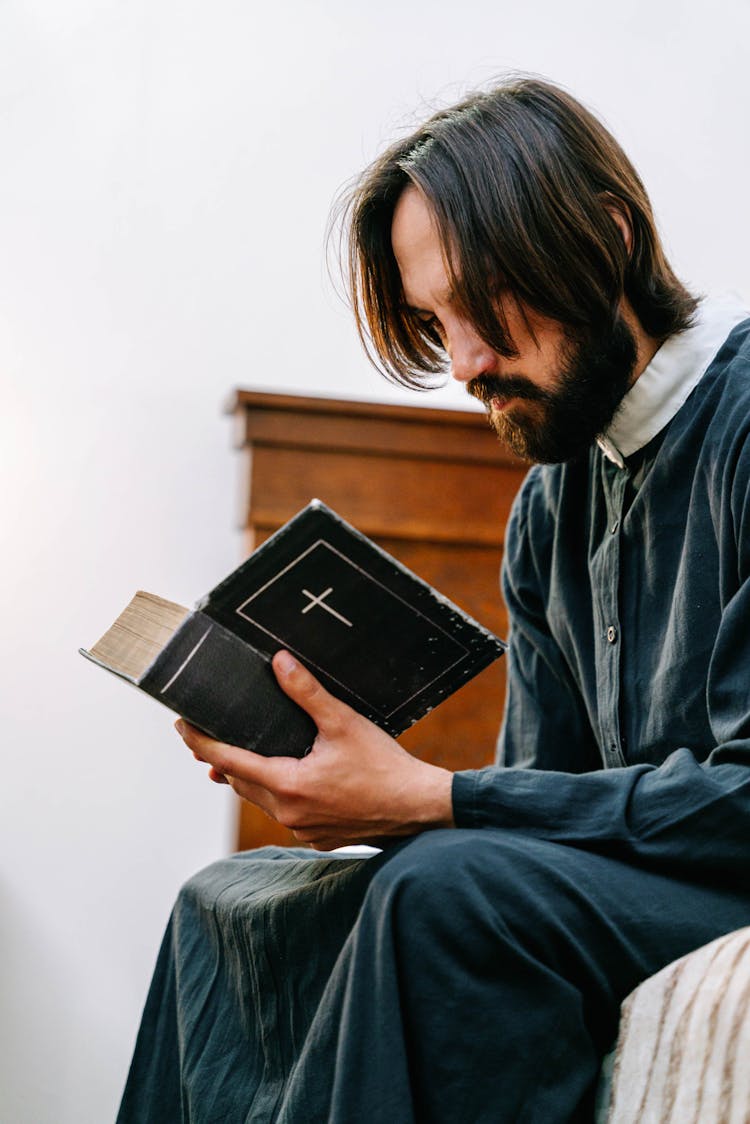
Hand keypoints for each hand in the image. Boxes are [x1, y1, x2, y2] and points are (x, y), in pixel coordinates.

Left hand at [176, 649, 454, 849]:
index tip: (181, 727)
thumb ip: (307, 693)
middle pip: (240, 781)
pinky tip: (283, 777)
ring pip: (261, 797)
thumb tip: (279, 662)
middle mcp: (288, 812)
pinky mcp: (317, 835)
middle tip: (202, 736)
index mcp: (287, 784)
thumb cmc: (384, 767)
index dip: (200, 743)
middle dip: (220, 759)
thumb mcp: (344, 723)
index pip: (227, 761)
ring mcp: (302, 828)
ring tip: (234, 756)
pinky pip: (284, 811)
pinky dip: (275, 792)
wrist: (418, 809)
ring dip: (247, 776)